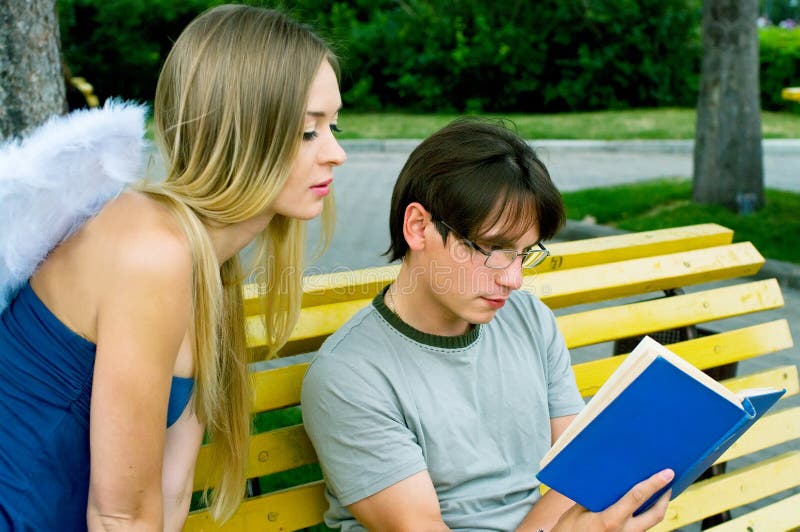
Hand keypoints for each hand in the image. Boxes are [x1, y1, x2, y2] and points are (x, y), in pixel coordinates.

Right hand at [552, 469, 673, 531]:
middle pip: (655, 514)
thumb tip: (610, 483)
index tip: (667, 474)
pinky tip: (642, 508)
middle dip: (665, 498)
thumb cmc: (568, 530)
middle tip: (668, 483)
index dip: (654, 484)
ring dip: (657, 508)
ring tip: (658, 494)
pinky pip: (642, 528)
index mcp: (611, 520)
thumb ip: (597, 499)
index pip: (638, 497)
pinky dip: (646, 516)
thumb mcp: (578, 511)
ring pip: (651, 523)